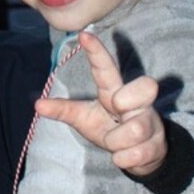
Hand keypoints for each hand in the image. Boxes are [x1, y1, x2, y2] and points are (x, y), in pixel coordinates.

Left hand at [35, 30, 165, 176]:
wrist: (141, 156)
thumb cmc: (110, 130)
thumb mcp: (85, 120)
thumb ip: (65, 111)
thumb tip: (37, 105)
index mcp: (114, 92)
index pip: (106, 68)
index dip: (96, 52)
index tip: (84, 35)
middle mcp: (136, 101)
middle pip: (143, 88)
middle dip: (126, 103)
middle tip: (118, 113)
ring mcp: (149, 121)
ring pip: (134, 130)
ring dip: (118, 143)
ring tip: (119, 143)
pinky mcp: (156, 143)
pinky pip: (135, 154)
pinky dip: (124, 159)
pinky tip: (128, 154)